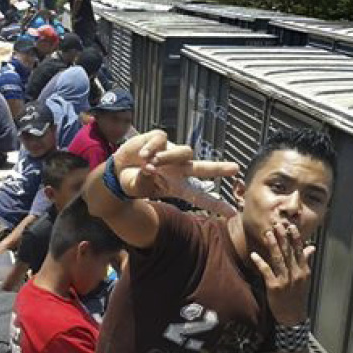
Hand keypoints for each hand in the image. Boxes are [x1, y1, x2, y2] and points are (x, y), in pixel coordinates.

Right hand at [113, 131, 238, 214]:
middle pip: (202, 168)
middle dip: (218, 169)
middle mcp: (177, 169)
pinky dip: (152, 149)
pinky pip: (161, 141)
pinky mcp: (159, 139)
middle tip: (235, 169)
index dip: (215, 204)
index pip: (198, 196)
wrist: (117, 170)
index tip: (232, 213)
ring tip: (150, 165)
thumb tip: (150, 167)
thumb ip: (145, 180)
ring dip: (168, 158)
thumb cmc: (132, 182)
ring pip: (184, 152)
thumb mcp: (138, 187)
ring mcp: (170, 152)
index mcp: (175, 186)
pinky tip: (142, 156)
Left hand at [250, 223, 314, 325]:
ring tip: (267, 234)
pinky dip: (260, 262)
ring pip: (278, 259)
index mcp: (304, 271)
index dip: (295, 238)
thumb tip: (311, 247)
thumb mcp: (304, 279)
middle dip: (283, 238)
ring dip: (272, 245)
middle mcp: (296, 274)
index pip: (299, 251)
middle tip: (277, 225)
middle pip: (288, 252)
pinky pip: (266, 271)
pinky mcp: (274, 287)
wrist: (292, 315)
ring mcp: (285, 280)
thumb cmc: (297, 295)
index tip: (291, 227)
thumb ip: (305, 261)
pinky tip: (254, 254)